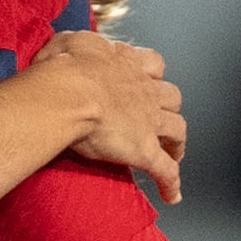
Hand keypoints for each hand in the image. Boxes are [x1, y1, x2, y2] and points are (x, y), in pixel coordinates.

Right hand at [42, 28, 184, 202]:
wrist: (70, 92)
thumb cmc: (63, 68)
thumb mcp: (67, 44)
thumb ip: (74, 45)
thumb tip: (66, 47)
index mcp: (128, 64)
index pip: (153, 64)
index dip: (152, 75)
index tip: (147, 81)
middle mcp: (145, 90)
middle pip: (171, 97)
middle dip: (168, 108)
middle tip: (161, 120)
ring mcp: (149, 121)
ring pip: (178, 130)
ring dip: (177, 141)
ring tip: (173, 153)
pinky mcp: (144, 150)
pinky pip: (165, 170)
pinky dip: (171, 183)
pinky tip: (172, 195)